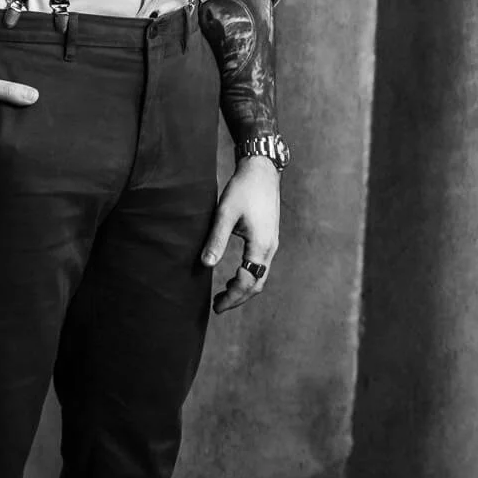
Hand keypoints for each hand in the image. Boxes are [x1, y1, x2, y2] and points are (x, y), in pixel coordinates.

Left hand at [200, 156, 280, 312]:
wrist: (262, 169)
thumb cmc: (243, 188)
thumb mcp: (225, 213)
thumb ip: (216, 240)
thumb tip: (206, 265)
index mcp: (261, 246)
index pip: (247, 282)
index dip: (231, 297)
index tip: (216, 307)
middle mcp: (270, 248)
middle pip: (257, 284)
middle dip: (238, 297)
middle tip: (218, 305)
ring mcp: (271, 243)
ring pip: (260, 275)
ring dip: (243, 287)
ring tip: (223, 293)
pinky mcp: (269, 237)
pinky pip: (260, 265)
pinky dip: (248, 275)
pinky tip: (234, 274)